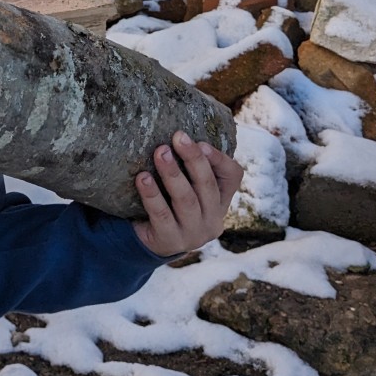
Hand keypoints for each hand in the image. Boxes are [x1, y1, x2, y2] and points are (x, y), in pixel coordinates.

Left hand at [131, 130, 244, 256]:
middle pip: (208, 185)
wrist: (151, 241)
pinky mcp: (170, 241)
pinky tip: (142, 178)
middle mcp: (213, 219)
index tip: (200, 142)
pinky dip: (152, 195)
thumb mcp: (187, 185)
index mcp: (221, 200)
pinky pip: (161, 215)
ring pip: (186, 199)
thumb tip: (177, 134)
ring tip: (160, 152)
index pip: (233, 176)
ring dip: (172, 174)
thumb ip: (188, 166)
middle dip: (193, 159)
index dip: (219, 158)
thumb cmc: (170, 203)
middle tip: (178, 137)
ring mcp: (194, 234)